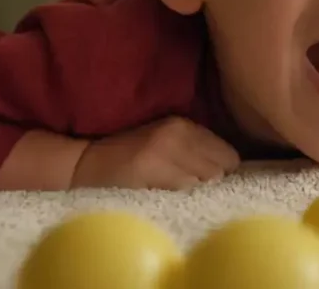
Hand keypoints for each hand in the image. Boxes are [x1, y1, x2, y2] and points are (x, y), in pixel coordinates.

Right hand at [70, 117, 240, 189]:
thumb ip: (196, 149)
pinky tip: (164, 192)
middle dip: (211, 179)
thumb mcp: (166, 140)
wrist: (89, 162)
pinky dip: (180, 194)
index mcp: (183, 124)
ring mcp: (166, 149)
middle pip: (221, 167)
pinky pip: (185, 188)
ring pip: (206, 179)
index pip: (228, 152)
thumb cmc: (131, 155)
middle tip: (190, 184)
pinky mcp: (152, 168)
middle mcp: (178, 132)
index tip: (209, 177)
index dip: (223, 168)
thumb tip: (230, 170)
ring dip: (196, 188)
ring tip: (174, 187)